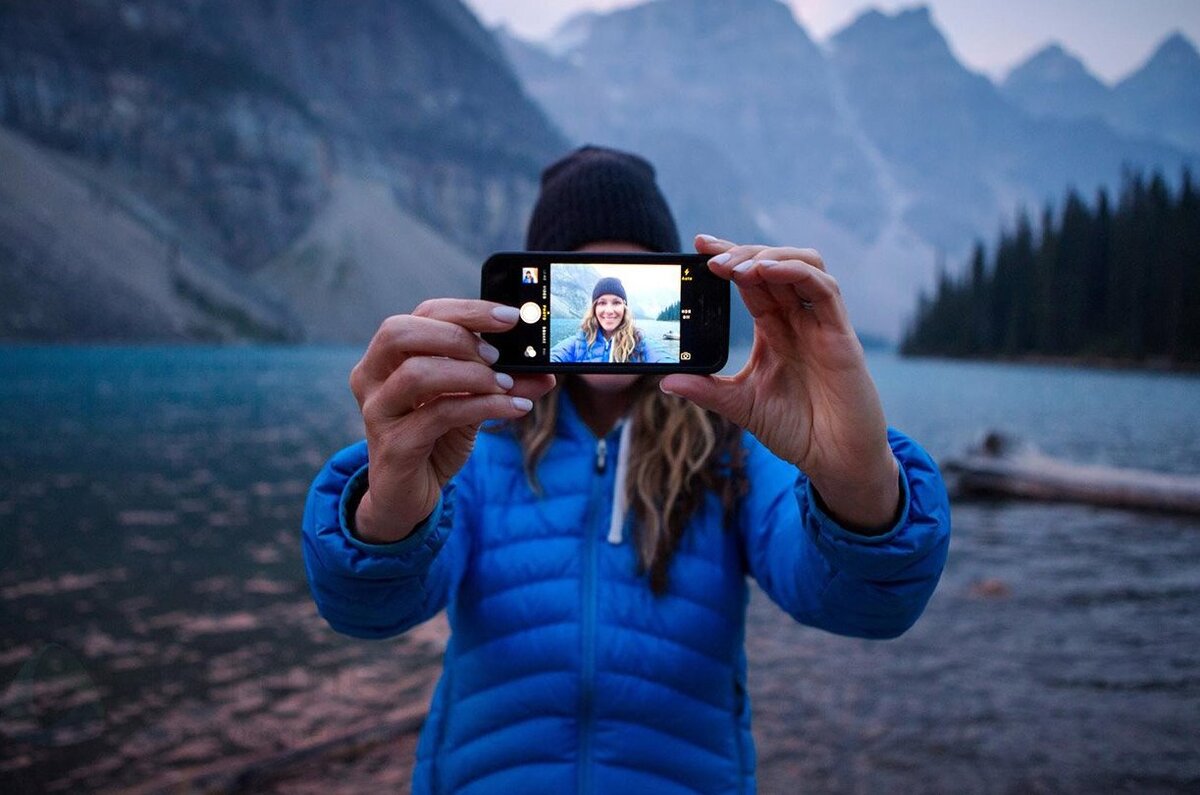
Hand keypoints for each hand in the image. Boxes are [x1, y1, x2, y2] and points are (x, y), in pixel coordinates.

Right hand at [349, 299, 555, 542]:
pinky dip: (483, 406)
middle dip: (457, 336)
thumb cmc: (435, 440)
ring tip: (505, 384)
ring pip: (416, 373)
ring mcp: (378, 412)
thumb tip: (545, 373)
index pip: (423, 314)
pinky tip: (514, 408)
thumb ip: (502, 384)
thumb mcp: (471, 404)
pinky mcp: (393, 446)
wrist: (408, 496)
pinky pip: (438, 415)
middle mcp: (372, 378)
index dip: (467, 310)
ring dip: (470, 374)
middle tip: (497, 354)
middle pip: (401, 332)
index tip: (511, 318)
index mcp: (389, 356)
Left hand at [661, 235, 898, 530]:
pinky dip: (796, 272)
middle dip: (741, 253)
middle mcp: (799, 320)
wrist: (834, 461)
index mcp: (775, 330)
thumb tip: (666, 380)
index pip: (751, 281)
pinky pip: (824, 289)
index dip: (728, 258)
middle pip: (774, 264)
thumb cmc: (797, 430)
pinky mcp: (840, 335)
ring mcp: (821, 324)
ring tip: (735, 266)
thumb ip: (706, 390)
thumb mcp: (741, 406)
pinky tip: (766, 272)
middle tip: (709, 256)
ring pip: (803, 265)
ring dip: (768, 256)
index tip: (698, 246)